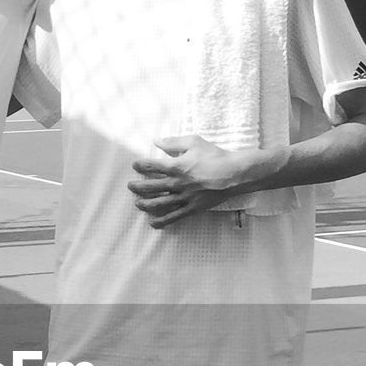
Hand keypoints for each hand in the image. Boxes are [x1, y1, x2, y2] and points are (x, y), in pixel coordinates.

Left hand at [128, 135, 276, 227]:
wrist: (234, 174)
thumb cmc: (215, 156)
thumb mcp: (194, 142)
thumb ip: (173, 143)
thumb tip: (156, 141)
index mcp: (177, 166)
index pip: (151, 166)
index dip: (140, 165)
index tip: (135, 165)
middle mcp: (177, 183)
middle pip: (151, 187)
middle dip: (137, 187)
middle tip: (131, 186)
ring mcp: (184, 198)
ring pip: (159, 204)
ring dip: (145, 204)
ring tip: (138, 203)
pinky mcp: (192, 208)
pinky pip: (174, 217)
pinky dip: (162, 221)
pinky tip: (153, 223)